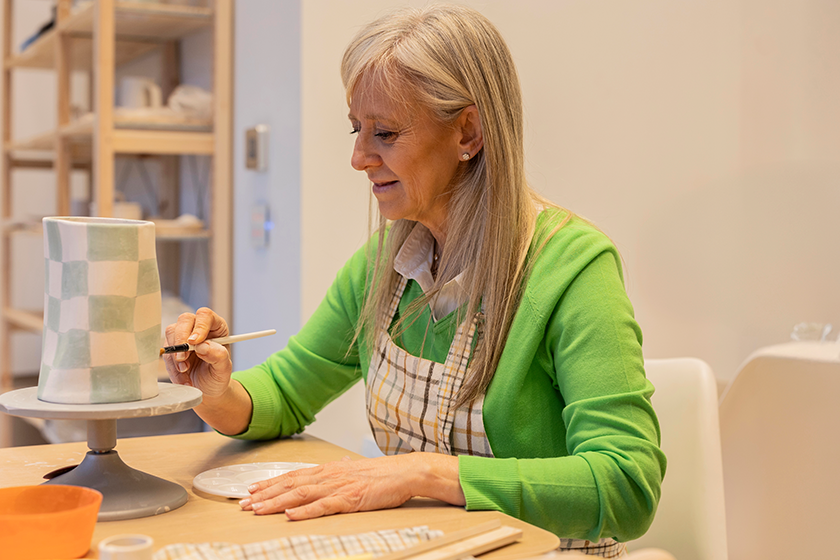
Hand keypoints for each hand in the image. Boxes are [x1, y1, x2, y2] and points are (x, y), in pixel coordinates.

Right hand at [163, 307, 231, 398]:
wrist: (206, 389)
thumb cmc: (217, 376)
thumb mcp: (223, 369)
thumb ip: (218, 356)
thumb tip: (203, 346)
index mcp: (216, 327)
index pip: (205, 316)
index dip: (199, 326)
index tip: (195, 342)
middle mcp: (198, 328)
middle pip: (185, 320)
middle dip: (181, 339)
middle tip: (183, 358)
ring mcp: (183, 336)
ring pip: (171, 333)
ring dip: (175, 355)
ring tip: (185, 371)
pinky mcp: (172, 347)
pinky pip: (165, 351)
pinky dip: (171, 366)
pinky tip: (182, 377)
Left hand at [239, 453, 464, 519]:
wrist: (405, 472)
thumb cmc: (382, 474)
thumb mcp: (355, 469)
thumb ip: (340, 470)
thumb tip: (332, 466)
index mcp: (329, 469)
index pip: (292, 475)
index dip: (270, 482)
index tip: (251, 488)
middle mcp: (329, 475)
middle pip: (290, 485)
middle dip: (265, 494)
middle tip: (243, 502)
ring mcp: (338, 487)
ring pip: (300, 495)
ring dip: (276, 503)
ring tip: (257, 509)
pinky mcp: (350, 499)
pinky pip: (323, 507)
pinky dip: (304, 511)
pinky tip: (290, 516)